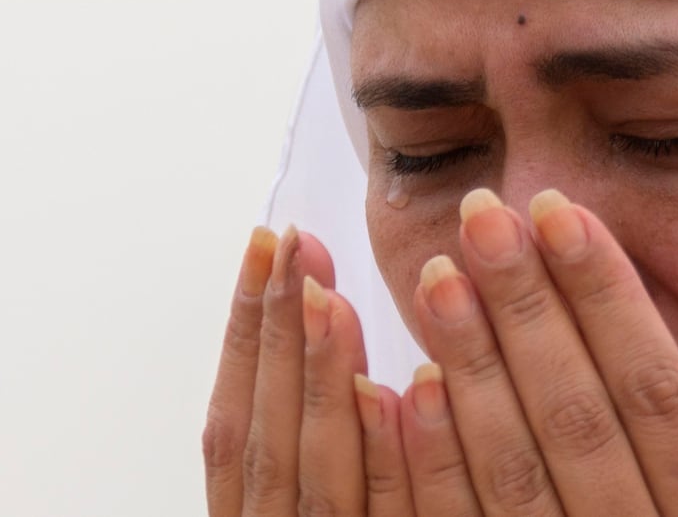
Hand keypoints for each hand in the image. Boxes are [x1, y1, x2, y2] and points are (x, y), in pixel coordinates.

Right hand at [201, 226, 413, 514]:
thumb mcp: (306, 491)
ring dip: (320, 376)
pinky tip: (386, 391)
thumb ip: (307, 436)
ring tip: (330, 297)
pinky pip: (384, 513)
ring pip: (318, 466)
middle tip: (294, 244)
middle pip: (269, 430)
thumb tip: (315, 328)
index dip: (244, 330)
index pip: (235, 417)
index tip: (262, 249)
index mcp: (251, 509)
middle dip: (277, 331)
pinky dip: (382, 456)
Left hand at [390, 187, 677, 514]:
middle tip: (483, 216)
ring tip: (435, 277)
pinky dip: (433, 468)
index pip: (656, 392)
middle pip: (576, 414)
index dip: (606, 299)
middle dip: (526, 309)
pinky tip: (404, 392)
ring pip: (513, 470)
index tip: (561, 213)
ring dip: (469, 369)